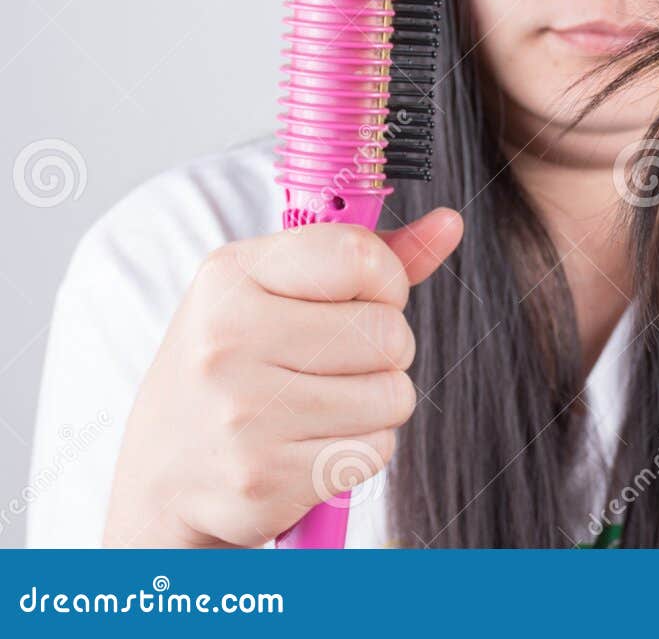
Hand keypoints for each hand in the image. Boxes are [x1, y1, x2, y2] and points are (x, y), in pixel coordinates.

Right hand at [103, 209, 462, 547]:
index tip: (364, 296)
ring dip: (374, 404)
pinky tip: (307, 446)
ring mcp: (242, 413)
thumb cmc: (239, 365)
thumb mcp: (280, 291)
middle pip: (389, 333)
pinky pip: (375, 451)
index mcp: (230, 276)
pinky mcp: (264, 478)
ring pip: (393, 395)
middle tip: (332, 362)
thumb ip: (369, 255)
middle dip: (383, 350)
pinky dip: (357, 451)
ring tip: (318, 406)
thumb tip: (451, 223)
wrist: (165, 476)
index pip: (359, 255)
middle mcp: (227, 340)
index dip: (385, 280)